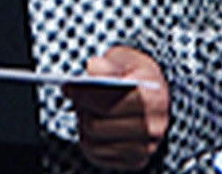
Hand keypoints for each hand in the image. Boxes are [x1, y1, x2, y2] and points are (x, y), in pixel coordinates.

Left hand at [64, 46, 169, 170]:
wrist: (154, 94)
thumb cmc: (135, 74)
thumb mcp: (125, 60)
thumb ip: (109, 64)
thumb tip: (94, 68)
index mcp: (153, 99)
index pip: (109, 104)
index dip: (84, 95)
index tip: (67, 87)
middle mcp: (153, 127)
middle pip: (98, 126)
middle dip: (81, 110)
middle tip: (74, 99)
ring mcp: (146, 147)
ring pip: (96, 144)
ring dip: (83, 127)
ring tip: (83, 111)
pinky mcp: (136, 160)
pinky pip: (99, 156)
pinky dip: (88, 142)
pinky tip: (91, 126)